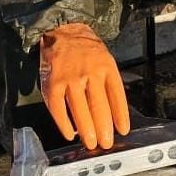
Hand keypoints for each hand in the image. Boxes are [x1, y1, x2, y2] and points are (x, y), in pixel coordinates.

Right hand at [39, 23, 129, 148]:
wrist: (63, 31)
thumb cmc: (87, 50)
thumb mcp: (105, 60)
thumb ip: (109, 83)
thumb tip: (114, 113)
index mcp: (106, 67)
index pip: (116, 96)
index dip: (120, 115)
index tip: (123, 131)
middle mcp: (89, 73)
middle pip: (98, 106)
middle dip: (103, 128)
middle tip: (106, 144)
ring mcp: (69, 78)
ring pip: (79, 109)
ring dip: (86, 130)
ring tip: (91, 143)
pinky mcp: (52, 83)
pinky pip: (58, 107)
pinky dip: (63, 123)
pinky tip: (69, 134)